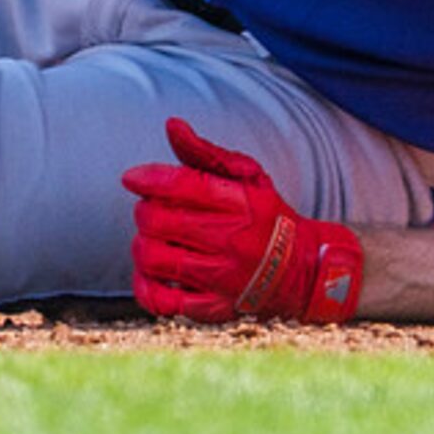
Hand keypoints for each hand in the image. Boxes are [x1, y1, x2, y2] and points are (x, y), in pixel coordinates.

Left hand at [122, 119, 362, 323]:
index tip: (132, 177)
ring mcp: (220, 278)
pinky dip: (143, 284)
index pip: (185, 186)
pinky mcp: (211, 307)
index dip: (150, 178)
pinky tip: (151, 271)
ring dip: (141, 244)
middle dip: (144, 211)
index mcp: (240, 204)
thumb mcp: (247, 177)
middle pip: (160, 222)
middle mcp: (230, 241)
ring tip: (153, 239)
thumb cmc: (267, 216)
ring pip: (153, 259)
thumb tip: (171, 125)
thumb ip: (206, 152)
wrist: (300, 270)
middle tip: (150, 209)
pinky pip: (159, 300)